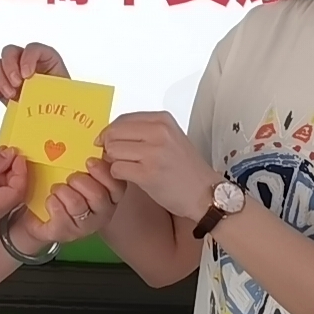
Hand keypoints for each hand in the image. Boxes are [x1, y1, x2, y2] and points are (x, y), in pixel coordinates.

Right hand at [0, 43, 69, 102]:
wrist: (56, 118)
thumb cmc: (63, 103)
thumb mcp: (63, 91)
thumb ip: (53, 86)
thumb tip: (45, 89)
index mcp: (46, 59)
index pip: (32, 48)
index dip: (27, 58)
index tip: (28, 74)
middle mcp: (27, 63)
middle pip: (10, 51)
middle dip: (10, 67)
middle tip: (17, 84)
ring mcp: (14, 75)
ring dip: (0, 78)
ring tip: (12, 95)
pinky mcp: (4, 89)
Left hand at [15, 158, 128, 247]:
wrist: (38, 214)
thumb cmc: (61, 188)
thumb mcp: (73, 170)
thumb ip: (80, 160)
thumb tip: (68, 145)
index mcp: (109, 195)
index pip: (118, 184)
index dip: (104, 171)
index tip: (89, 161)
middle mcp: (102, 213)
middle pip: (99, 196)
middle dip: (81, 182)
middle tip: (70, 177)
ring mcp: (85, 226)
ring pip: (79, 205)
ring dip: (64, 192)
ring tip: (57, 188)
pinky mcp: (65, 234)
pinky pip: (61, 216)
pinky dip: (53, 203)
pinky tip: (50, 200)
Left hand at [97, 112, 216, 220]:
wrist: (205, 193)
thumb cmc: (185, 169)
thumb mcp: (170, 138)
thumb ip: (144, 131)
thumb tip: (110, 132)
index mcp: (163, 120)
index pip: (122, 119)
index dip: (110, 132)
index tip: (108, 142)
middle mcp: (159, 132)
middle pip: (113, 133)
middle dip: (110, 147)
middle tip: (118, 158)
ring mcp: (153, 153)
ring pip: (112, 150)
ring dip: (113, 162)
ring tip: (127, 168)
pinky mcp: (148, 174)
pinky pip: (116, 169)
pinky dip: (118, 175)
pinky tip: (130, 178)